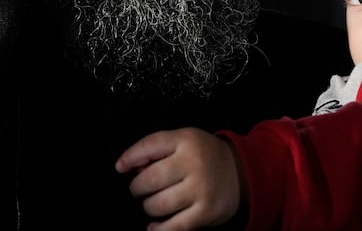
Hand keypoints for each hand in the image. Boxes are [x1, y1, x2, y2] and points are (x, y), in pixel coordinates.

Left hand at [116, 128, 242, 230]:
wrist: (241, 172)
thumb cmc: (206, 156)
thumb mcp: (185, 140)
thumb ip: (159, 149)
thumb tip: (131, 167)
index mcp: (186, 140)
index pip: (149, 145)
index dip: (130, 157)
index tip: (120, 167)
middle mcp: (193, 163)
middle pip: (149, 179)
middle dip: (137, 187)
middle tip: (140, 189)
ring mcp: (200, 189)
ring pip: (158, 204)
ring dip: (149, 207)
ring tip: (153, 203)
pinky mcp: (205, 212)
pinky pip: (174, 226)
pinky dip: (159, 229)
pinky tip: (155, 226)